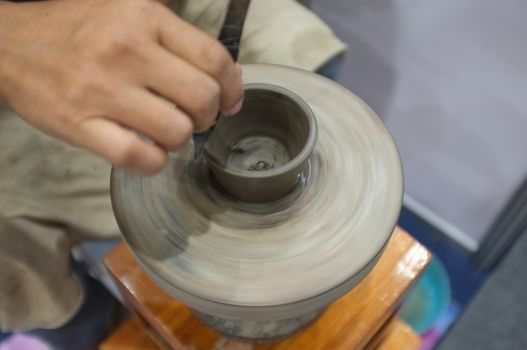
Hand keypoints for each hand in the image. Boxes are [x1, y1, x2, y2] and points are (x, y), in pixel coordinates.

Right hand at [0, 0, 242, 174]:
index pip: (213, 58)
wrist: (9, 44)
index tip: (230, 101)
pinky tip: (149, 152)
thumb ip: (175, 36)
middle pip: (203, 98)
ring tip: (167, 132)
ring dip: (181, 140)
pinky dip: (154, 163)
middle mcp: (126, 51)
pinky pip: (138, 158)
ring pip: (176, 132)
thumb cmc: (76, 30)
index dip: (233, 87)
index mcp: (143, 18)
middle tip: (196, 117)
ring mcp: (101, 90)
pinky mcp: (79, 125)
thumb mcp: (127, 10)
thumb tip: (223, 74)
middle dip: (209, 116)